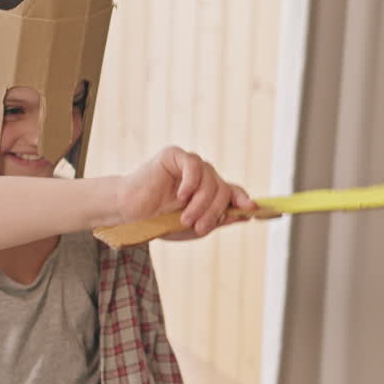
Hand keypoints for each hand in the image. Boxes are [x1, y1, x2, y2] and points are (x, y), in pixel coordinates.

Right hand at [118, 147, 255, 238]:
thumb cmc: (160, 221)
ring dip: (200, 204)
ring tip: (184, 219)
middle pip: (223, 189)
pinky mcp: (175, 155)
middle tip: (199, 228)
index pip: (234, 193)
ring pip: (211, 181)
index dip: (245, 200)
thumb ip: (219, 219)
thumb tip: (247, 214)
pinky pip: (194, 167)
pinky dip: (190, 184)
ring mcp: (191, 164)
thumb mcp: (195, 225)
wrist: (131, 214)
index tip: (252, 209)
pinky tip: (180, 196)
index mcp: (210, 192)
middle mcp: (204, 176)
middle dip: (215, 211)